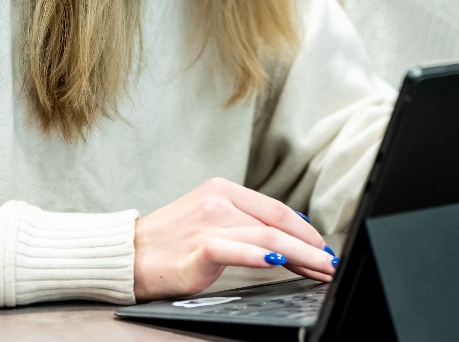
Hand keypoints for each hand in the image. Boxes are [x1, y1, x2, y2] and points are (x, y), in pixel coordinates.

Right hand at [132, 177, 336, 301]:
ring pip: (267, 238)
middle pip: (277, 224)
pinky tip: (278, 264)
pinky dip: (260, 257)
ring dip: (300, 255)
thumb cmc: (170, 244)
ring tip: (320, 269)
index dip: (306, 230)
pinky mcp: (199, 247)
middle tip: (331, 263)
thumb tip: (287, 240)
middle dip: (311, 245)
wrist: (127, 255)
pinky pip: (236, 250)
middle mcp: (219, 201)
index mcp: (223, 190)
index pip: (276, 210)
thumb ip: (244, 224)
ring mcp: (209, 222)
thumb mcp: (209, 221)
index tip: (324, 247)